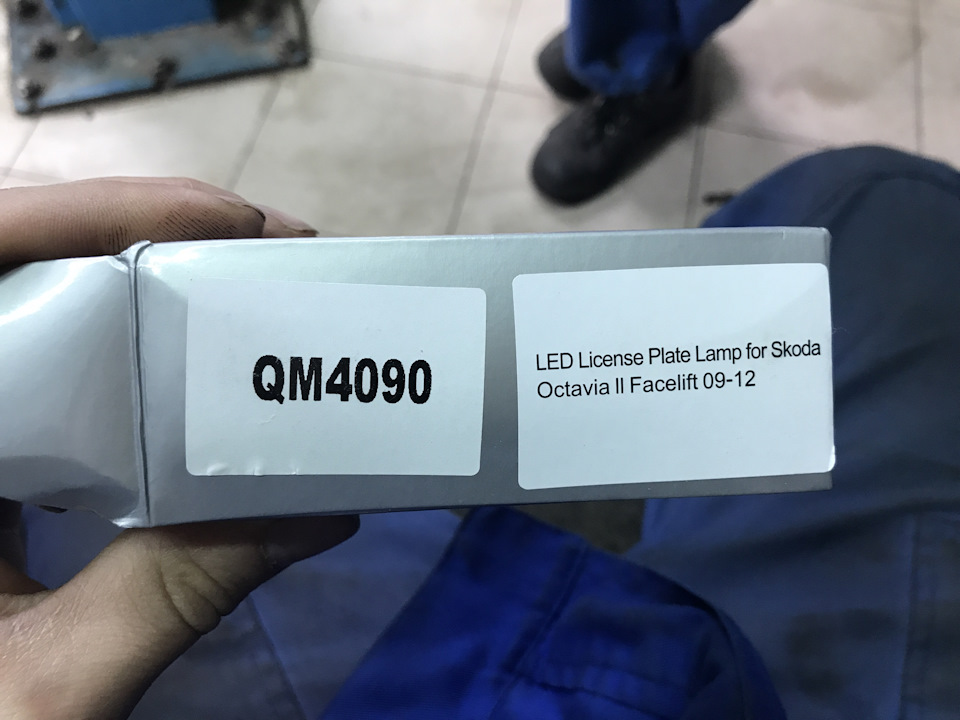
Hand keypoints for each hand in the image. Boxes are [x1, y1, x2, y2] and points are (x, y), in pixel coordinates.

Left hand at [0, 178, 358, 719]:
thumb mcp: (49, 683)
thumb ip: (172, 594)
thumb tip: (318, 512)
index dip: (91, 212)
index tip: (227, 221)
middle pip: (14, 268)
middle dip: (135, 239)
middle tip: (260, 257)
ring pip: (25, 311)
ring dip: (127, 292)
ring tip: (234, 302)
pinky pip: (30, 374)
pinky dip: (106, 358)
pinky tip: (172, 375)